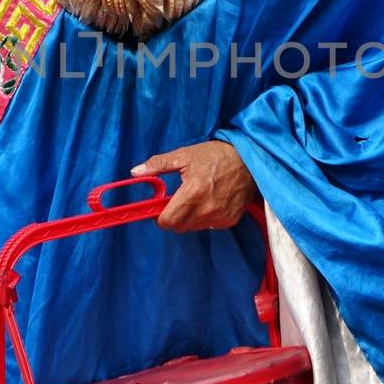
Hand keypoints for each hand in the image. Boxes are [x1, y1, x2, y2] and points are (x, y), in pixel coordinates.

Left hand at [131, 140, 255, 232]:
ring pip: (193, 228)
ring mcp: (220, 217)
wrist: (249, 160)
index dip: (160, 216)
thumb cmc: (215, 156)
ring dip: (189, 218)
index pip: (167, 221)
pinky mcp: (230, 220)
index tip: (161, 206)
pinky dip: (205, 218)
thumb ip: (158, 165)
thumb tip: (135, 172)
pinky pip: (209, 226)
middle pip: (179, 227)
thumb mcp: (184, 155)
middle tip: (178, 201)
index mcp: (192, 193)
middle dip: (173, 217)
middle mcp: (206, 209)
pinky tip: (210, 202)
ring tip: (196, 198)